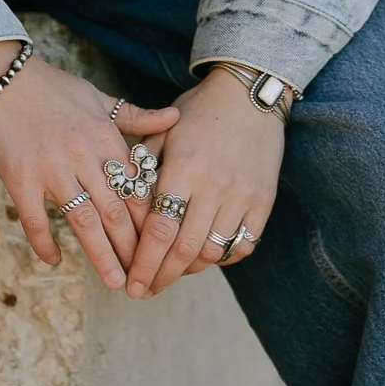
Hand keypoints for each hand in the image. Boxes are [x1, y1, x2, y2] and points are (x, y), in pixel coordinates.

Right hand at [0, 42, 178, 290]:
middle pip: (115, 210)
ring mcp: (51, 167)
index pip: (136, 187)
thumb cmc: (50, 86)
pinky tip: (54, 260)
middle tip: (143, 278)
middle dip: (131, 248)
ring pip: (83, 220)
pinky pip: (35, 219)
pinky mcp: (19, 177)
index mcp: (105, 136)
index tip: (160, 246)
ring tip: (114, 281)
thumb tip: (174, 116)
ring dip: (101, 254)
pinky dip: (45, 242)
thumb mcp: (97, 97)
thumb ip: (134, 116)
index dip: (150, 220)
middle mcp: (83, 154)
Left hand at [123, 68, 284, 298]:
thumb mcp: (165, 131)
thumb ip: (143, 166)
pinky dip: (222, 258)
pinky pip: (242, 245)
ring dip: (188, 270)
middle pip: (184, 249)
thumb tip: (121, 202)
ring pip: (213, 252)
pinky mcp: (263, 201)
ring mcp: (242, 196)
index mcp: (183, 168)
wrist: (249, 94)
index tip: (130, 283)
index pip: (159, 229)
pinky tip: (204, 257)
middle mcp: (214, 186)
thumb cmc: (200, 111)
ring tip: (170, 274)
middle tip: (144, 291)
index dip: (143, 263)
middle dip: (160, 277)